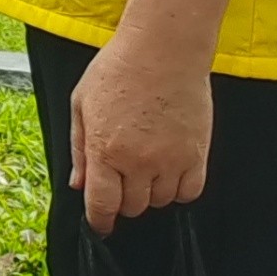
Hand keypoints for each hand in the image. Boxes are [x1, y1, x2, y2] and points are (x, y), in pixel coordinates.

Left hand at [67, 27, 212, 234]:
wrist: (163, 50)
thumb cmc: (118, 69)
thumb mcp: (82, 104)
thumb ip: (79, 148)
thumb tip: (78, 185)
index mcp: (104, 150)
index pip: (101, 205)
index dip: (100, 221)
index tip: (101, 226)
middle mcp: (138, 162)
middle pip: (132, 207)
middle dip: (122, 201)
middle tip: (121, 181)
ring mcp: (170, 160)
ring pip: (160, 202)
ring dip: (150, 193)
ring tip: (146, 167)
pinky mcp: (198, 154)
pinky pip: (190, 192)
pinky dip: (179, 190)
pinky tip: (170, 172)